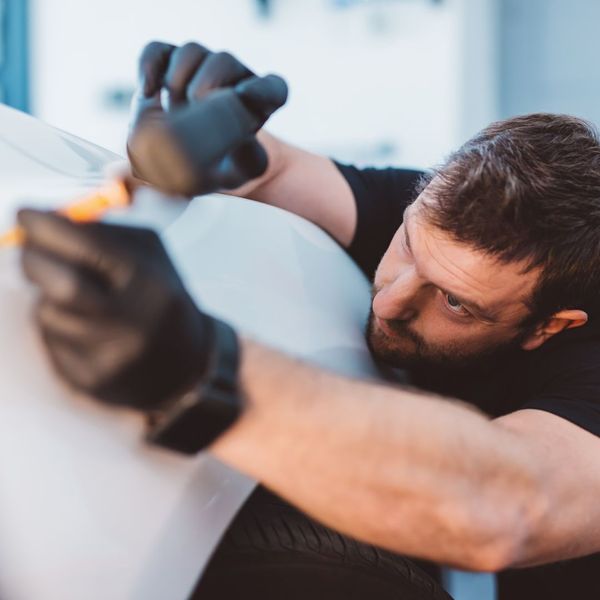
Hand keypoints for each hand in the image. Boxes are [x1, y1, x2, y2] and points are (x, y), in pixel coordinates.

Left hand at [19, 209, 217, 410]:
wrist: (183, 366)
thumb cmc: (161, 299)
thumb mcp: (150, 256)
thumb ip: (103, 232)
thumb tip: (44, 220)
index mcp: (151, 284)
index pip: (91, 248)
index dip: (48, 226)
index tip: (25, 214)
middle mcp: (133, 323)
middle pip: (63, 284)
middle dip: (34, 259)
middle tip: (29, 249)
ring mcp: (110, 357)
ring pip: (48, 313)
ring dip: (48, 296)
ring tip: (75, 297)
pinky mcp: (89, 381)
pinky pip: (49, 341)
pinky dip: (55, 325)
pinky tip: (81, 326)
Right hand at [128, 41, 287, 195]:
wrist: (178, 166)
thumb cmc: (215, 168)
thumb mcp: (237, 173)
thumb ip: (247, 158)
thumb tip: (241, 130)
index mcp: (258, 105)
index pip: (273, 89)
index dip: (261, 91)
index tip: (242, 99)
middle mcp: (232, 79)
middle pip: (224, 61)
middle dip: (203, 89)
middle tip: (192, 115)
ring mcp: (200, 67)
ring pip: (191, 51)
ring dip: (176, 83)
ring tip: (173, 113)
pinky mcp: (168, 64)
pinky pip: (157, 50)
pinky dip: (149, 68)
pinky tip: (150, 94)